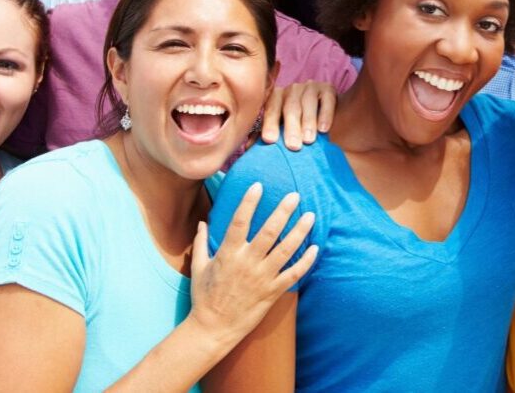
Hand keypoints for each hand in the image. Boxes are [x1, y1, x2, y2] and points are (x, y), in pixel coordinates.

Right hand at [189, 184, 316, 343]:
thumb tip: (202, 222)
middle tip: (295, 195)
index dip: (249, 202)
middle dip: (283, 212)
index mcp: (228, 254)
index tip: (258, 185)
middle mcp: (247, 263)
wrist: (213, 329)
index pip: (240, 221)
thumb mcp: (198, 267)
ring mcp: (261, 278)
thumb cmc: (204, 297)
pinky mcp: (272, 292)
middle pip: (269, 232)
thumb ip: (201, 243)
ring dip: (299, 232)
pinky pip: (293, 274)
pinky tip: (315, 248)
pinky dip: (306, 262)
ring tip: (310, 216)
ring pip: (285, 251)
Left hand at [261, 81, 337, 149]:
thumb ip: (266, 136)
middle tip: (293, 146)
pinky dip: (325, 114)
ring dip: (308, 122)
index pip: (271, 109)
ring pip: (308, 103)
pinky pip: (326, 100)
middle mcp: (292, 89)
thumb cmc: (297, 126)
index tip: (269, 140)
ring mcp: (310, 87)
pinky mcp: (328, 89)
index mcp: (276, 97)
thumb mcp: (281, 129)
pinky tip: (323, 129)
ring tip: (308, 140)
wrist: (324, 118)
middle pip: (290, 107)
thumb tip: (248, 148)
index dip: (270, 124)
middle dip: (291, 127)